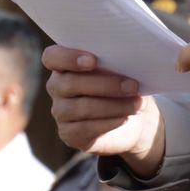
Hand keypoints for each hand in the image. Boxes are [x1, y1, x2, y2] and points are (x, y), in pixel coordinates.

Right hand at [42, 45, 164, 174]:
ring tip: (137, 104)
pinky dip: (110, 122)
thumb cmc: (124, 82)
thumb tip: (130, 58)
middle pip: (72, 83)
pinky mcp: (69, 133)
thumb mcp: (121, 68)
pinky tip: (125, 118)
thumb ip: (116, 60)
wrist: (131, 115)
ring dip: (114, 105)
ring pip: (83, 107)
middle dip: (106, 84)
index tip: (93, 60)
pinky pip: (86, 128)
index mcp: (64, 64)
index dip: (68, 58)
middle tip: (133, 86)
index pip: (52, 57)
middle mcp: (57, 86)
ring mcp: (60, 111)